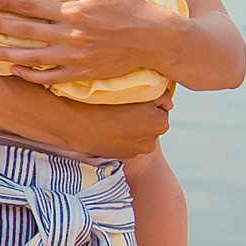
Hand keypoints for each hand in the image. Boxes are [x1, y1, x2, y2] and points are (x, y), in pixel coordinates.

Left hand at [0, 0, 181, 84]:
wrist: (155, 39)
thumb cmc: (129, 8)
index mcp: (75, 11)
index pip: (33, 7)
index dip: (9, 4)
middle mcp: (72, 35)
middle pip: (27, 32)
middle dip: (0, 28)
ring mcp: (76, 57)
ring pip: (34, 57)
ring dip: (8, 54)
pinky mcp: (83, 73)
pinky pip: (51, 78)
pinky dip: (32, 76)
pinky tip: (16, 72)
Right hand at [22, 90, 169, 159]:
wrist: (76, 124)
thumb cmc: (104, 101)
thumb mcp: (133, 90)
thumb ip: (158, 93)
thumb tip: (169, 99)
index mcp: (160, 122)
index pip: (162, 106)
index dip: (149, 99)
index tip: (135, 96)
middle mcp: (153, 140)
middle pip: (152, 121)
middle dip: (144, 114)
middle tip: (125, 104)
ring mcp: (138, 150)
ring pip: (140, 133)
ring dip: (134, 125)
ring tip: (116, 115)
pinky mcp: (124, 156)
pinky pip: (128, 142)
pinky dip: (123, 136)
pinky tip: (111, 126)